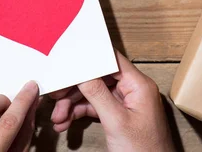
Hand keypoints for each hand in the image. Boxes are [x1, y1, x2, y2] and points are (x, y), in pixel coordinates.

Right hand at [50, 50, 174, 151]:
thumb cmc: (145, 151)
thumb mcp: (116, 122)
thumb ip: (98, 94)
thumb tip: (82, 73)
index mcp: (139, 85)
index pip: (111, 60)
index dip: (89, 59)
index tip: (68, 63)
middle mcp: (133, 90)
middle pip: (98, 78)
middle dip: (75, 88)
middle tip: (56, 95)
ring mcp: (126, 103)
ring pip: (94, 94)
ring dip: (73, 104)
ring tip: (58, 116)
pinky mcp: (120, 116)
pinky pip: (96, 107)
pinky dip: (80, 113)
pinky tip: (66, 121)